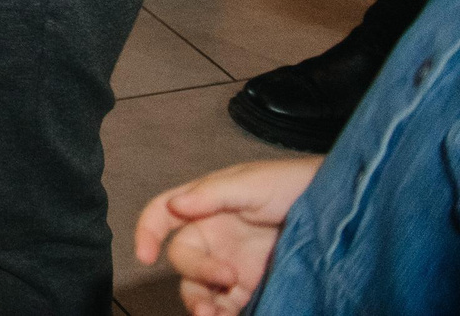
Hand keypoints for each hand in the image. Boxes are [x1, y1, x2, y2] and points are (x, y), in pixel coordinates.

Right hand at [134, 158, 318, 315]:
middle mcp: (214, 237)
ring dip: (201, 304)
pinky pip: (229, 305)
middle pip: (184, 260)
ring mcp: (233, 264)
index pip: (163, 216)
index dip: (147, 232)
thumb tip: (175, 206)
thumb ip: (212, 194)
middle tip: (225, 277)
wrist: (340, 213)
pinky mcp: (255, 288)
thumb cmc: (292, 185)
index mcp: (205, 206)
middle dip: (195, 274)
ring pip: (201, 289)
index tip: (145, 255)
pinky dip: (225, 314)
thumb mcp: (251, 183)